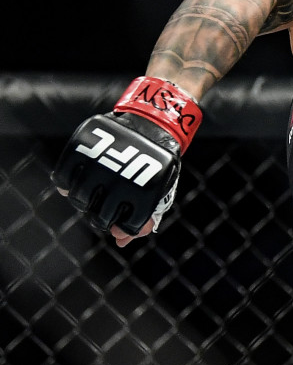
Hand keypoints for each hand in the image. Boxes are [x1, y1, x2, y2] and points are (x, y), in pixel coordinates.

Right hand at [53, 111, 182, 240]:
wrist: (152, 123)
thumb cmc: (154, 163)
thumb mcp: (158, 189)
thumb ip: (144, 217)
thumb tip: (120, 241)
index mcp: (145, 192)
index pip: (126, 226)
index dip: (125, 225)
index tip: (126, 214)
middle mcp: (121, 179)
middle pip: (99, 218)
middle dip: (102, 217)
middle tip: (105, 206)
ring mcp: (100, 164)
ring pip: (78, 200)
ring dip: (83, 201)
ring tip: (93, 192)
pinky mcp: (82, 149)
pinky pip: (62, 178)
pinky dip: (66, 183)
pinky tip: (77, 181)